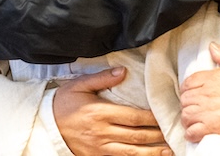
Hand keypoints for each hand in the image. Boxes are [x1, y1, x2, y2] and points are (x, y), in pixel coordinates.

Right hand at [53, 67, 171, 155]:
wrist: (44, 125)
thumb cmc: (64, 102)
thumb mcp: (79, 85)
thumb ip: (102, 78)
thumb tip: (122, 71)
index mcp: (100, 113)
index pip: (133, 117)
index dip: (152, 118)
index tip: (166, 116)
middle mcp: (101, 132)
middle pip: (135, 135)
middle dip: (157, 136)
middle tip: (174, 133)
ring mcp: (98, 148)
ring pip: (130, 152)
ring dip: (150, 152)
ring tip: (168, 151)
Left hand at [181, 42, 219, 140]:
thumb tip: (213, 47)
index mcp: (214, 77)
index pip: (189, 81)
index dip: (188, 86)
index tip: (191, 90)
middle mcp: (208, 94)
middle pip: (185, 98)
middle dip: (188, 101)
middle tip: (194, 104)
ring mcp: (209, 112)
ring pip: (186, 115)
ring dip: (188, 117)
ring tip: (194, 118)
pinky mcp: (213, 128)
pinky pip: (192, 132)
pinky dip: (191, 133)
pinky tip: (195, 131)